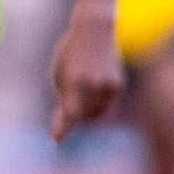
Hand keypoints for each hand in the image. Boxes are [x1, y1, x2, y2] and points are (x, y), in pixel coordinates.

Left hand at [49, 10, 123, 141]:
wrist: (94, 32)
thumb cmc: (71, 54)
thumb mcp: (59, 74)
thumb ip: (63, 101)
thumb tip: (62, 129)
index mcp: (75, 81)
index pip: (70, 113)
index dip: (63, 128)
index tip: (55, 140)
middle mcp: (94, 85)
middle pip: (83, 116)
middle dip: (73, 119)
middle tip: (62, 118)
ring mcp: (108, 86)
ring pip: (97, 113)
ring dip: (86, 113)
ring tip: (77, 96)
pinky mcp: (118, 85)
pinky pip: (106, 104)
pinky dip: (97, 104)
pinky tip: (90, 91)